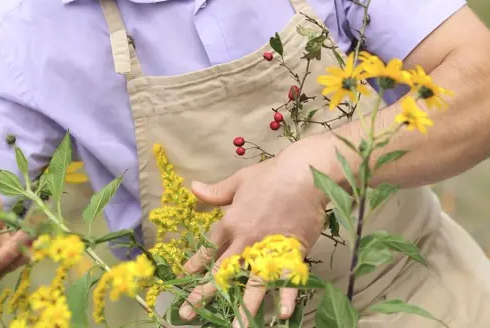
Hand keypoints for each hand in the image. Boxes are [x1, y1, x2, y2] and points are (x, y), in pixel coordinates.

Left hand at [179, 142, 330, 326]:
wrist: (305, 175)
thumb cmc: (271, 175)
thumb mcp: (239, 180)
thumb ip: (216, 191)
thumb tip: (193, 188)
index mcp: (230, 223)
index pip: (208, 249)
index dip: (195, 265)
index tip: (184, 279)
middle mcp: (245, 241)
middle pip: (221, 272)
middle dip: (204, 294)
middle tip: (188, 314)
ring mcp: (268, 250)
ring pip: (251, 284)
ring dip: (244, 308)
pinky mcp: (292, 253)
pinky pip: (287, 280)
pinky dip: (285, 297)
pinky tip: (281, 315)